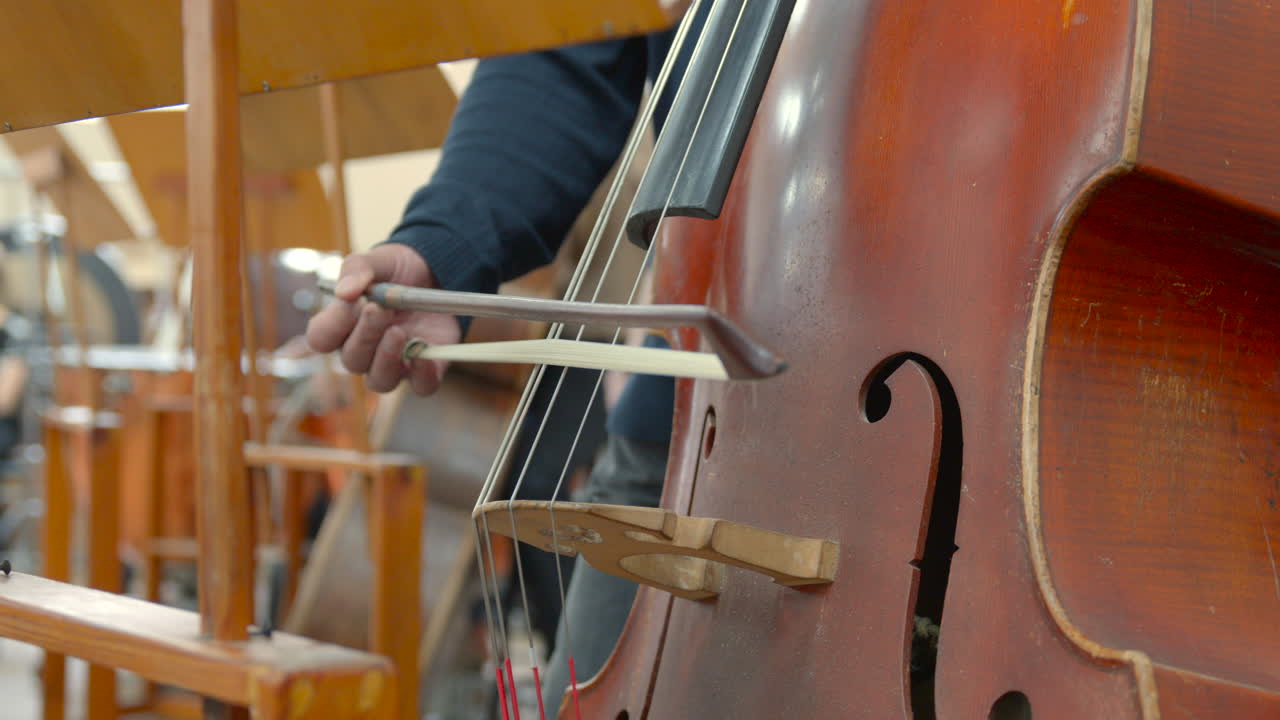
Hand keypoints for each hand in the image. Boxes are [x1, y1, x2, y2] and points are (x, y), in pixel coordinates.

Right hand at [305, 244, 460, 394]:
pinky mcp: (427, 367)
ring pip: (380, 381)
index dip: (333, 325)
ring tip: (398, 332)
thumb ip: (356, 270)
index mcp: (343, 326)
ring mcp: (395, 363)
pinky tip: (425, 356)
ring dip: (386, 359)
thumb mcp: (376, 260)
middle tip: (381, 309)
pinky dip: (423, 376)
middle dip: (365, 334)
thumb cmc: (395, 270)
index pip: (321, 339)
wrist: (434, 271)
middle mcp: (365, 350)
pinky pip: (422, 386)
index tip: (353, 302)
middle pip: (352, 360)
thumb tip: (344, 292)